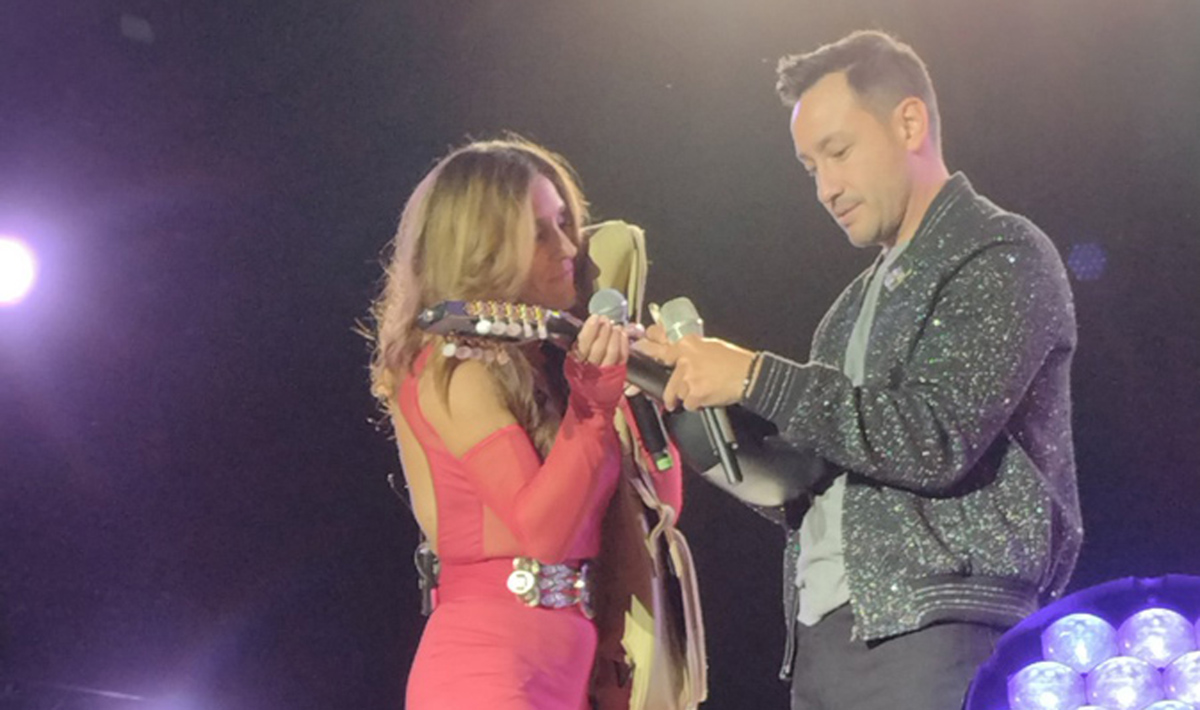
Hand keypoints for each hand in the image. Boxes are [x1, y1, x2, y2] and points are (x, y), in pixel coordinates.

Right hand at [572, 314, 629, 367]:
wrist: (594, 387)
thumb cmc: (583, 367)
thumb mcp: (575, 356)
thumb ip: (580, 341)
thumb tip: (590, 322)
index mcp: (577, 362)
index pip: (584, 344)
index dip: (590, 330)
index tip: (595, 317)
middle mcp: (591, 368)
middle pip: (599, 349)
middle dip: (603, 331)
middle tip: (606, 319)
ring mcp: (606, 371)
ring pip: (612, 353)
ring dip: (614, 336)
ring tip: (615, 326)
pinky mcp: (618, 372)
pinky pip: (623, 357)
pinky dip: (624, 344)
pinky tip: (623, 333)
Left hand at [634, 332, 755, 410]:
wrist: (749, 375)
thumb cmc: (735, 360)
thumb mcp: (710, 346)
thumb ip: (692, 350)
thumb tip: (682, 354)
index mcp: (688, 345)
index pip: (660, 346)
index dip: (647, 347)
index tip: (638, 347)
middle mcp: (685, 360)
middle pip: (668, 379)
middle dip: (665, 391)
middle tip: (662, 398)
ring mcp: (689, 377)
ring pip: (678, 393)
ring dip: (688, 396)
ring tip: (704, 392)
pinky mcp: (695, 393)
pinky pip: (689, 404)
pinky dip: (696, 404)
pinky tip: (708, 397)